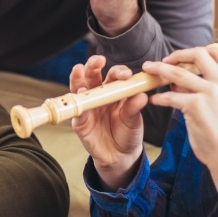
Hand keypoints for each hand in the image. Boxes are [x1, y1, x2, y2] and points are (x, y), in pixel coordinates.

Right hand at [69, 55, 146, 190]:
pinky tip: (78, 94)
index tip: (126, 74)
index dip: (119, 72)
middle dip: (93, 65)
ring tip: (79, 70)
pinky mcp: (80, 121)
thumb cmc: (128, 133)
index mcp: (114, 91)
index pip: (114, 76)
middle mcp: (99, 95)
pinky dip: (77, 102)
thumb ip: (134, 108)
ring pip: (79, 88)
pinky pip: (76, 110)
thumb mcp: (134, 120)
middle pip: (93, 76)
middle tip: (98, 60)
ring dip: (78, 78)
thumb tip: (141, 95)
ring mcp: (88, 107)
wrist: (120, 156)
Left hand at [144, 47, 217, 214]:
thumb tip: (176, 79)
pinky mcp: (196, 106)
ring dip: (159, 70)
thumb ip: (204, 88)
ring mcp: (210, 93)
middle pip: (198, 54)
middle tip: (163, 61)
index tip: (181, 57)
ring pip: (177, 72)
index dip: (195, 51)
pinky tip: (154, 100)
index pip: (215, 52)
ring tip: (148, 71)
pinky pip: (170, 96)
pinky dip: (159, 98)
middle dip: (176, 54)